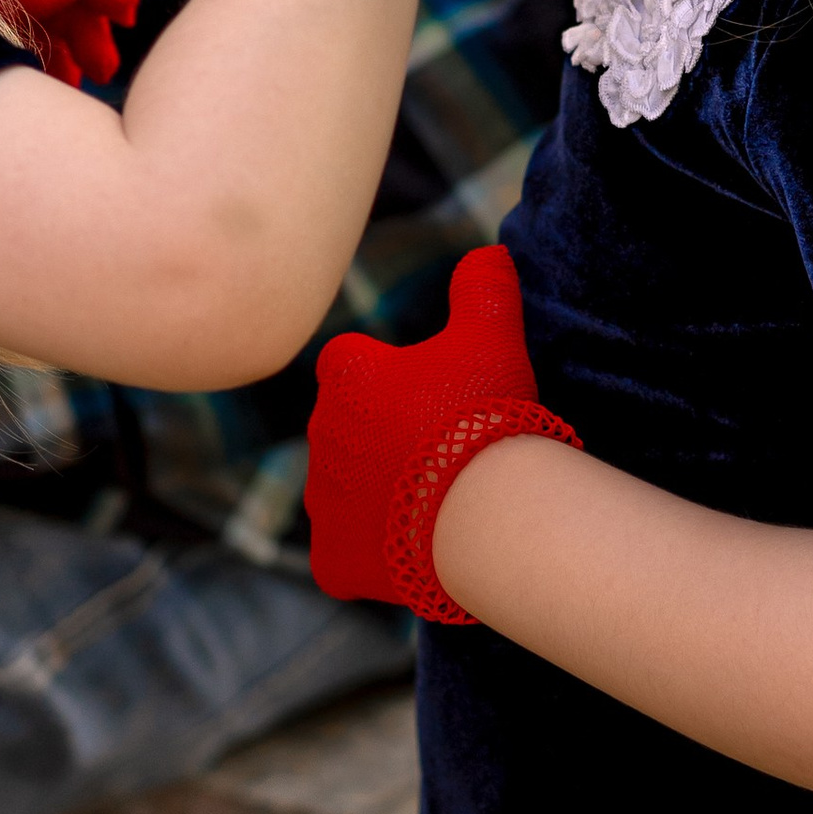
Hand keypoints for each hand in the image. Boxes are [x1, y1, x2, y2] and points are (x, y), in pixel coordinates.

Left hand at [306, 246, 580, 623]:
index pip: (353, 364)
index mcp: (345, 375)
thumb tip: (489, 253)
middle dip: (384, 439)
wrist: (478, 511)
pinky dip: (370, 555)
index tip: (433, 396)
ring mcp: (323, 503)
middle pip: (349, 431)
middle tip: (442, 452)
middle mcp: (320, 436)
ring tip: (436, 505)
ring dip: (378, 496)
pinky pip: (344, 555)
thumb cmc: (479, 416)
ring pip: (345, 493)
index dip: (390, 379)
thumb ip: (484, 289)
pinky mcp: (332, 560)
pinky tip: (412, 550)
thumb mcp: (491, 335)